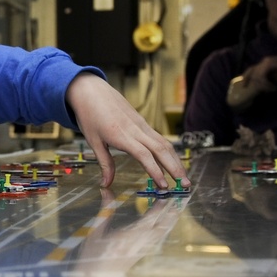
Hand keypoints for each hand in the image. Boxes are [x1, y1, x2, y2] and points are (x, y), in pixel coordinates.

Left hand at [66, 73, 188, 188]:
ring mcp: (141, 124)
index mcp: (121, 135)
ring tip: (184, 176)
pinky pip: (159, 138)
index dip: (155, 171)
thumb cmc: (90, 115)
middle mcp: (135, 129)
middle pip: (161, 149)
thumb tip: (106, 183)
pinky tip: (173, 161)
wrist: (91, 90)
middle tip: (186, 184)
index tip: (163, 185)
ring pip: (164, 143)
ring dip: (176, 160)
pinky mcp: (143, 122)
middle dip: (175, 168)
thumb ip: (104, 163)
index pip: (144, 155)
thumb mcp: (93, 141)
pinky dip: (169, 151)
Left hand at [227, 55, 276, 110]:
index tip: (244, 86)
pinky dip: (267, 83)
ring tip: (274, 89)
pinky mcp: (270, 62)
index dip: (246, 77)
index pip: (251, 70)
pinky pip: (262, 75)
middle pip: (251, 72)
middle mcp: (265, 61)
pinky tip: (275, 87)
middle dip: (253, 83)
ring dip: (264, 86)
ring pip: (256, 76)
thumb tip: (260, 90)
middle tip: (261, 90)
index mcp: (266, 64)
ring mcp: (267, 61)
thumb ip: (268, 82)